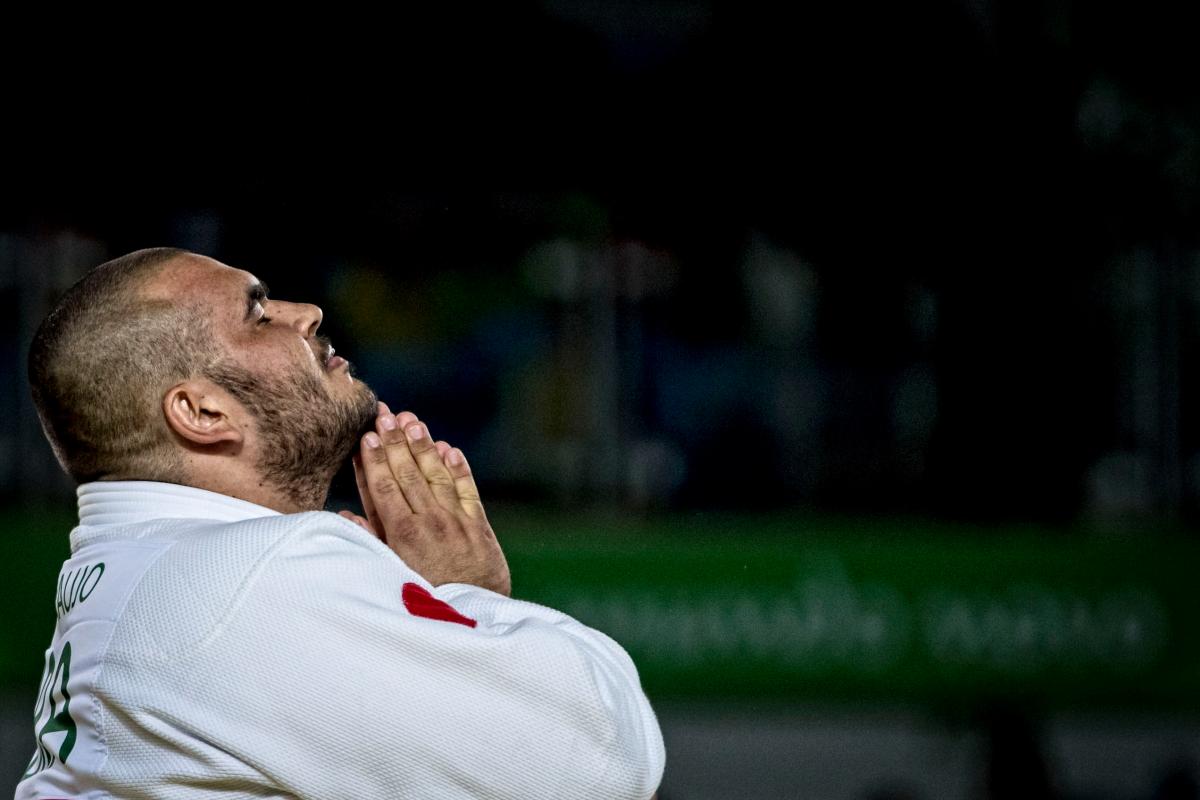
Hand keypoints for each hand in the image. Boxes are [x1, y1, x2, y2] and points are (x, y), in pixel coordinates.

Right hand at [349, 402, 510, 596]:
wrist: (470, 622)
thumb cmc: (422, 601)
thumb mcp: (389, 575)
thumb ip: (370, 542)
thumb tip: (345, 516)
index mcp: (402, 535)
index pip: (384, 487)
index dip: (375, 459)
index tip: (367, 435)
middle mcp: (430, 523)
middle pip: (409, 474)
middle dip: (396, 442)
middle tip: (386, 414)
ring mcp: (457, 523)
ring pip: (437, 476)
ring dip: (424, 447)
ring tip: (413, 422)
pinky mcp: (480, 528)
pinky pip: (468, 491)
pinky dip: (460, 469)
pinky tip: (450, 449)